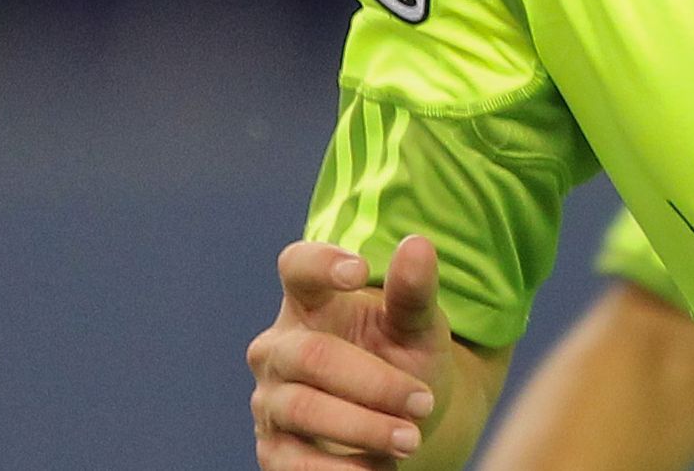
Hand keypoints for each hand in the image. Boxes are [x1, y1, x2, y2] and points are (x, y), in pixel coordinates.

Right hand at [249, 234, 450, 467]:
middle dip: (372, 383)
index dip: (320, 263)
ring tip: (412, 439)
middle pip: (312, 355)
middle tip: (423, 403)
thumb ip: (414, 291)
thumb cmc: (403, 357)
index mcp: (311, 301)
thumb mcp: (418, 326)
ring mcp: (270, 400)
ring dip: (362, 428)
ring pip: (303, 409)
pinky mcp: (273, 450)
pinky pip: (294, 464)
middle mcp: (279, 347)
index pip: (297, 267)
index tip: (360, 270)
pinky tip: (381, 470)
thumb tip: (418, 244)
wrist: (404, 422)